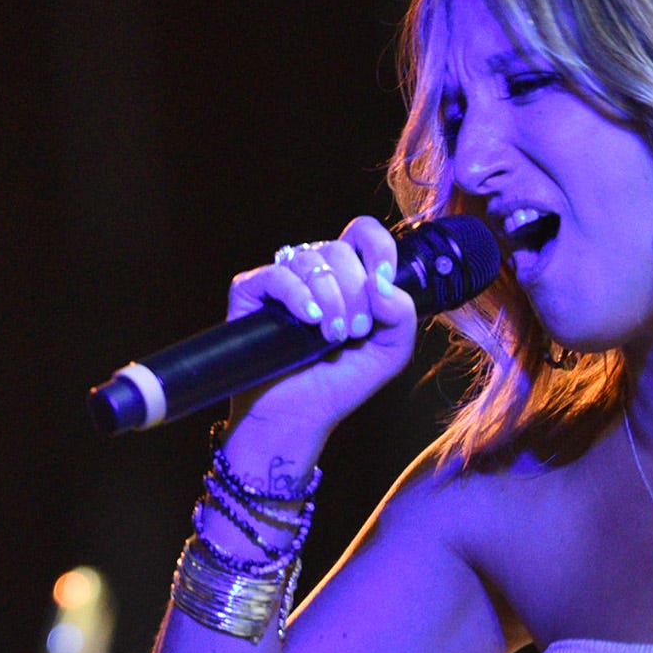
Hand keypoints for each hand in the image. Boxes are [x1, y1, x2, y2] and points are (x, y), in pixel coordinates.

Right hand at [221, 215, 421, 465]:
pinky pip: (276, 275)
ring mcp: (281, 281)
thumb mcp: (389, 353)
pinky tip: (310, 320)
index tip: (383, 278)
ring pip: (310, 261)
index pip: (363, 234)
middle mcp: (314, 273)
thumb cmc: (338, 385)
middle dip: (354, 293)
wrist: (296, 418)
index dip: (378, 247)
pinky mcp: (251, 293)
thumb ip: (402, 314)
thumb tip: (381, 280)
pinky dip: (297, 294)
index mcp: (348, 278)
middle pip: (339, 250)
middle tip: (353, 332)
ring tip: (331, 338)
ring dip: (330, 300)